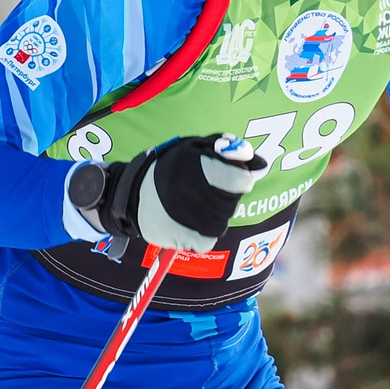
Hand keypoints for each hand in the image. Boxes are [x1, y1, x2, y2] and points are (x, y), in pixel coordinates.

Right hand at [90, 135, 269, 254]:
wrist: (131, 195)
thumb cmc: (168, 169)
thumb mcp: (193, 148)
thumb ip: (226, 149)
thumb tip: (258, 162)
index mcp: (197, 167)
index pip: (241, 180)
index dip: (238, 177)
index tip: (228, 177)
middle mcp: (193, 194)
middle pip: (232, 202)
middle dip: (225, 195)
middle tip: (206, 190)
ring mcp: (188, 220)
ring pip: (221, 222)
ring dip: (215, 214)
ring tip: (194, 204)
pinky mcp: (182, 240)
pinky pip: (207, 240)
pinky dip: (203, 233)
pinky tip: (190, 221)